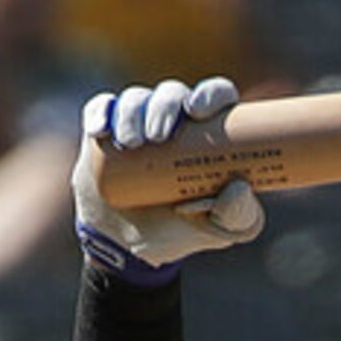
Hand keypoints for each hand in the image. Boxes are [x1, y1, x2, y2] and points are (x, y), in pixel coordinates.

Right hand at [73, 77, 265, 279]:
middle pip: (172, 93)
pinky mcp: (104, 130)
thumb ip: (241, 215)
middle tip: (158, 137)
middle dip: (164, 106)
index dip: (210, 94)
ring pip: (135, 98)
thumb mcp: (222, 230)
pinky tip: (100, 130)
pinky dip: (100, 113)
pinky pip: (101, 108)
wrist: (129, 247)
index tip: (197, 111)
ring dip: (132, 112)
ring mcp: (137, 121)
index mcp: (207, 131)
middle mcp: (173, 119)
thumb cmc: (183, 230)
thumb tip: (239, 187)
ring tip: (130, 144)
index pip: (216, 96)